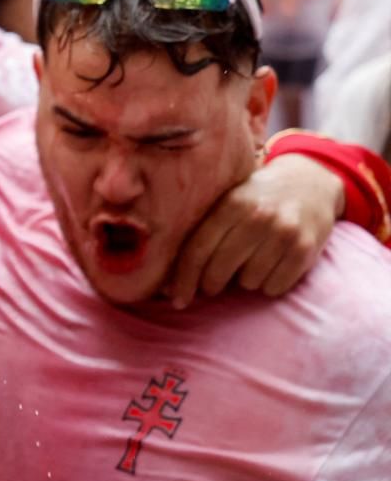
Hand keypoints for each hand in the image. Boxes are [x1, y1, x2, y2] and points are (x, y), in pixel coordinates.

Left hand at [165, 154, 342, 306]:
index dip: (184, 280)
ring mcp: (284, 233)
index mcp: (231, 204)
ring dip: (245, 281)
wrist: (311, 181)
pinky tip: (271, 267)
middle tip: (214, 282)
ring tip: (251, 262)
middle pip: (219, 270)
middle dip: (212, 284)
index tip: (178, 300)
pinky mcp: (305, 249)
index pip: (197, 251)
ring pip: (248, 283)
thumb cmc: (257, 198)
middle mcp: (257, 217)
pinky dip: (268, 285)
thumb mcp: (228, 201)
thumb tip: (168, 284)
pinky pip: (274, 287)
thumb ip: (202, 232)